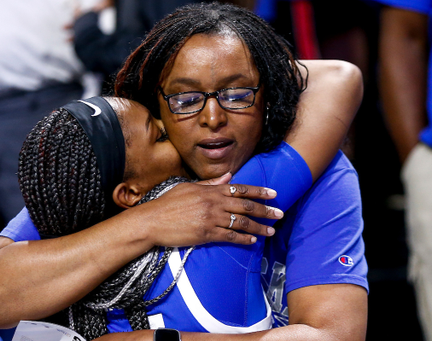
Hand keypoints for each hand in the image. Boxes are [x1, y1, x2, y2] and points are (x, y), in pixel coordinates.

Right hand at [138, 173, 281, 246]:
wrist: (152, 221)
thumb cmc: (168, 203)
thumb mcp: (188, 187)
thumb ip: (210, 182)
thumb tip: (229, 177)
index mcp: (210, 190)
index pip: (240, 188)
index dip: (259, 191)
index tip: (273, 194)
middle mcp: (213, 203)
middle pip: (245, 206)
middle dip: (265, 210)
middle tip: (280, 214)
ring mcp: (210, 219)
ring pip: (241, 222)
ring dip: (259, 227)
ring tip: (270, 231)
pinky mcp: (206, 234)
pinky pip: (229, 237)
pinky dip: (243, 239)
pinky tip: (252, 241)